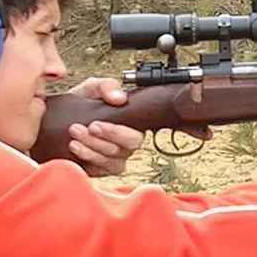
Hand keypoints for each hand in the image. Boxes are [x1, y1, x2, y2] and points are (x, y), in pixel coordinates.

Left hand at [63, 77, 213, 174]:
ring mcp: (118, 156)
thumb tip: (120, 99)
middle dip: (113, 133)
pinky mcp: (104, 170)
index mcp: (134, 118)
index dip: (191, 130)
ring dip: (95, 144)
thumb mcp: (91, 88)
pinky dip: (88, 155)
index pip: (168, 125)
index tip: (206, 134)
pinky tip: (76, 145)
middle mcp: (130, 140)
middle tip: (93, 124)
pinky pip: (104, 167)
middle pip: (135, 141)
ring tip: (76, 131)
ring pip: (117, 155)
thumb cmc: (76, 106)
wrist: (50, 125)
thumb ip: (106, 86)